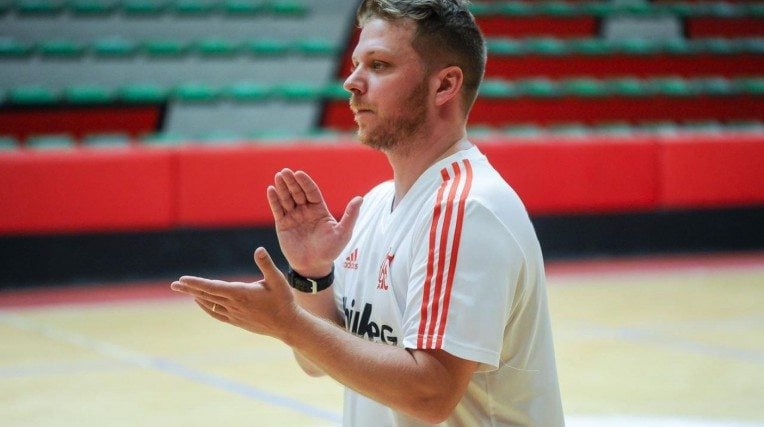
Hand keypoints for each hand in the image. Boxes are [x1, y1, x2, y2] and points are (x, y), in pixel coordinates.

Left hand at [170, 247, 299, 339]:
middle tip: (174, 285)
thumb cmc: (284, 301)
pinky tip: (200, 302)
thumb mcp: (278, 280)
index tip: (182, 280)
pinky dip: (206, 307)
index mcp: (241, 293)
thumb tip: (258, 249)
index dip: (196, 283)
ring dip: (195, 296)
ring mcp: (234, 314)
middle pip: (206, 295)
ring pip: (209, 304)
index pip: (212, 287)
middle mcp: (234, 305)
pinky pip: (216, 313)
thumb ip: (266, 265)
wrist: (287, 325)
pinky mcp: (237, 321)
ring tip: (183, 290)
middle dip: (189, 289)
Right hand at [267, 168, 362, 276]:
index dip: (305, 182)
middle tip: (285, 171)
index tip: (299, 173)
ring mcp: (294, 216)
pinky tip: (271, 190)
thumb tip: (360, 199)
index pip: (311, 192)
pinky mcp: (283, 224)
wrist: (314, 266)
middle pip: (298, 192)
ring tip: (278, 176)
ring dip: (282, 187)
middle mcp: (306, 210)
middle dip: (292, 182)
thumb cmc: (330, 251)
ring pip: (287, 198)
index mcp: (319, 210)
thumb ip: (350, 215)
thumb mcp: (343, 233)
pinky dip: (274, 200)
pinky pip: (278, 210)